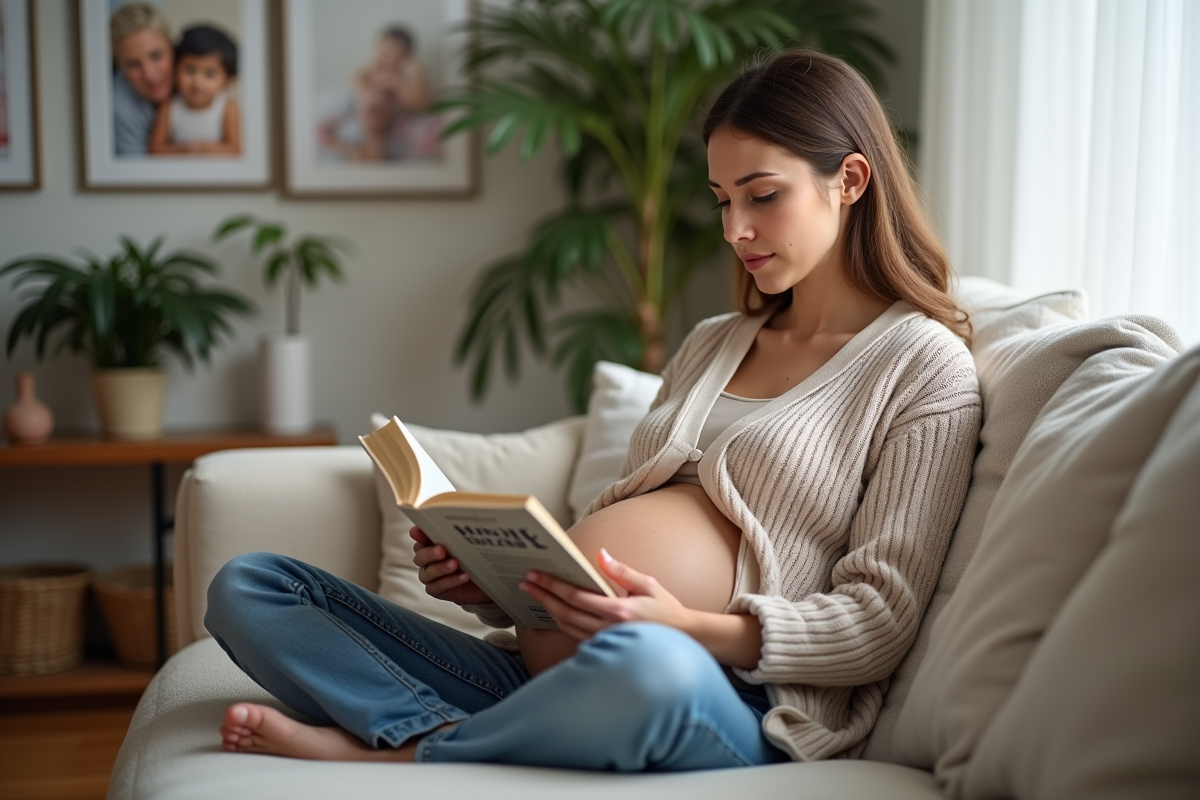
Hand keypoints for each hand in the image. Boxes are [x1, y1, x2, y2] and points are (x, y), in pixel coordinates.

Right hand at [410, 527, 491, 605]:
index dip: (418, 534)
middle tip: (442, 550)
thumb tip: (459, 520)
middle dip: (429, 553)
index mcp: (433, 544)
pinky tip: (463, 576)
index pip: (421, 537)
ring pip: (426, 573)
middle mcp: (428, 560)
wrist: (488, 578)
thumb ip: (459, 534)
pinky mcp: (437, 590)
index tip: (416, 531)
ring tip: (454, 564)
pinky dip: (450, 581)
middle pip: (419, 557)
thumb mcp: (470, 543)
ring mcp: (431, 576)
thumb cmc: (477, 557)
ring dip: (440, 568)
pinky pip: (436, 587)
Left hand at [519, 549, 693, 640]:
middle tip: (525, 582)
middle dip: (542, 596)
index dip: (552, 586)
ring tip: (534, 594)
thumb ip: (622, 571)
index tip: (535, 575)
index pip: (575, 596)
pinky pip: (574, 634)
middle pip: (564, 613)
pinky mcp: (604, 646)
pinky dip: (560, 621)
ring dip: (547, 609)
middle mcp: (607, 629)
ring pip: (566, 626)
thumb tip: (600, 554)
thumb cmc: (667, 609)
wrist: (683, 639)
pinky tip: (552, 610)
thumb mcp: (648, 584)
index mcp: (618, 611)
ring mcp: (604, 640)